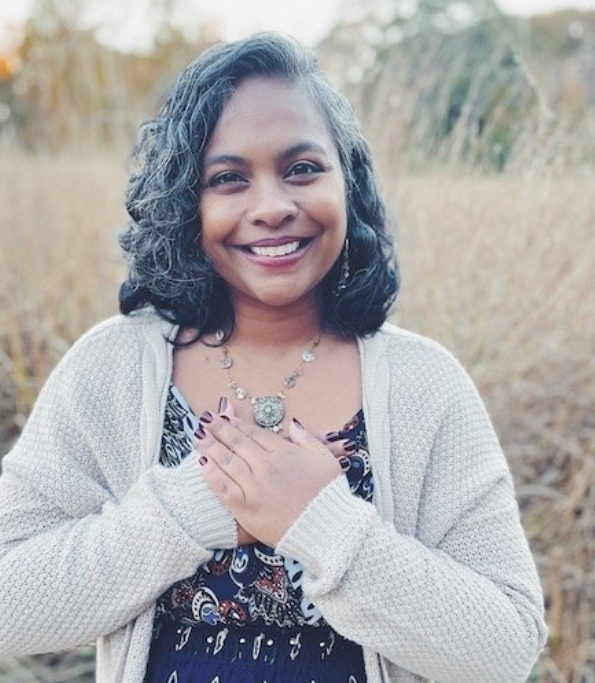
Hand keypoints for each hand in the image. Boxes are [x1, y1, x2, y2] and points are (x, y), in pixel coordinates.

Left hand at [195, 413, 341, 546]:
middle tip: (205, 420)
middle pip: (237, 443)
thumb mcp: (325, 459)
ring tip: (198, 436)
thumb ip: (307, 439)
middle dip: (219, 429)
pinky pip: (224, 487)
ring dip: (210, 446)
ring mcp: (255, 487)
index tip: (225, 416)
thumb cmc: (328, 495)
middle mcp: (266, 466)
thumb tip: (292, 424)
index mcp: (284, 452)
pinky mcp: (246, 508)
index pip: (254, 433)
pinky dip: (212, 475)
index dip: (237, 424)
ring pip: (227, 461)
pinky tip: (202, 464)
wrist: (327, 529)